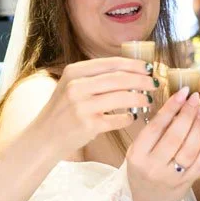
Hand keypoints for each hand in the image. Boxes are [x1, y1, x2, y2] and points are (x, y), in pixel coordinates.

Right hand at [34, 57, 156, 154]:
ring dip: (139, 98)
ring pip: (121, 98)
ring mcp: (82, 106)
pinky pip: (117, 119)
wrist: (44, 137)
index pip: (111, 63)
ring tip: (149, 100)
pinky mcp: (87, 125)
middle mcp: (76, 87)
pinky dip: (128, 117)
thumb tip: (130, 70)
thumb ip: (95, 77)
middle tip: (155, 83)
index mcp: (74, 72)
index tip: (149, 67)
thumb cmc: (63, 111)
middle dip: (142, 80)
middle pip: (119, 79)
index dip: (134, 64)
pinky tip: (132, 117)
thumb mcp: (71, 86)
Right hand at [126, 87, 199, 200]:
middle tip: (195, 98)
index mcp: (137, 155)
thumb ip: (154, 131)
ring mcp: (171, 178)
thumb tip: (175, 103)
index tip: (183, 92)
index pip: (156, 127)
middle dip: (188, 113)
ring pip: (190, 148)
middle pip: (175, 136)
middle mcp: (153, 167)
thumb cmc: (140, 169)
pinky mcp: (185, 185)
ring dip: (198, 126)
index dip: (171, 107)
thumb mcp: (138, 149)